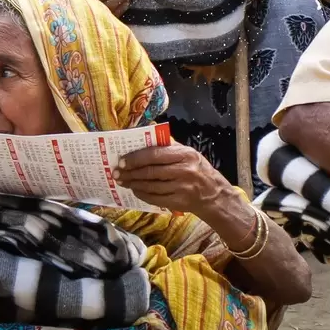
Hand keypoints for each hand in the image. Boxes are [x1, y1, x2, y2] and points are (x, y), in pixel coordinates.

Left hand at [114, 143, 234, 217]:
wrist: (214, 195)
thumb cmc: (199, 170)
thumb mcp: (189, 153)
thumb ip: (169, 143)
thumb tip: (149, 127)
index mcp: (185, 155)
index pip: (155, 154)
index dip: (136, 158)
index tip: (122, 160)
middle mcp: (183, 171)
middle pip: (150, 171)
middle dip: (130, 172)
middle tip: (116, 172)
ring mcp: (180, 188)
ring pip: (150, 186)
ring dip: (133, 184)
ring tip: (122, 181)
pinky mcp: (177, 202)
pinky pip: (154, 198)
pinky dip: (142, 194)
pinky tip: (134, 190)